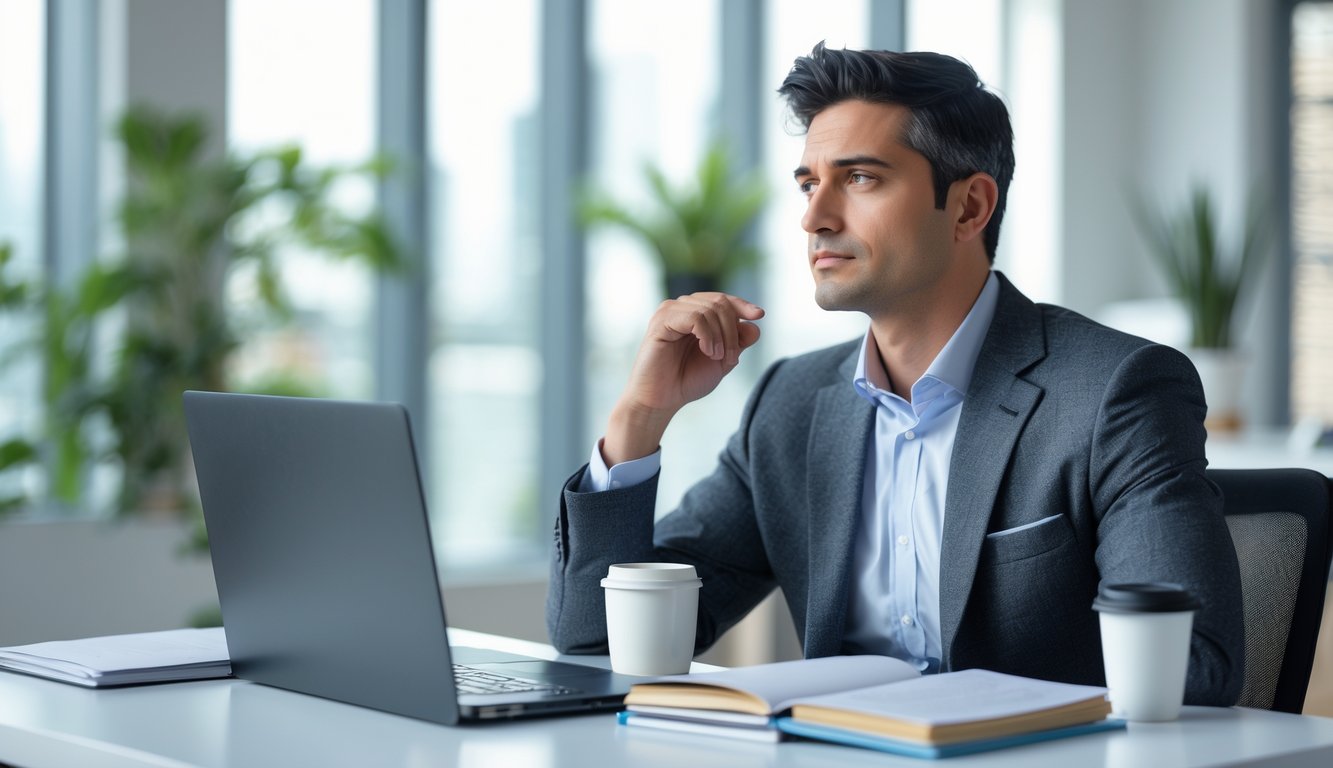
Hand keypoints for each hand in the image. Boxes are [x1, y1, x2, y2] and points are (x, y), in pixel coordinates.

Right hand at [602, 293, 763, 464]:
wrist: (662, 400)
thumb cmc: (687, 380)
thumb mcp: (722, 360)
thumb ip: (738, 342)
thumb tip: (755, 325)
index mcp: (694, 314)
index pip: (723, 299)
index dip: (742, 305)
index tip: (759, 315)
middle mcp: (681, 308)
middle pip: (720, 302)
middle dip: (733, 330)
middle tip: (731, 358)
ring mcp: (669, 312)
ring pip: (709, 309)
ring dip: (722, 336)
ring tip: (717, 358)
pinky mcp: (661, 321)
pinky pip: (696, 317)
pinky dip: (708, 335)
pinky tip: (708, 352)